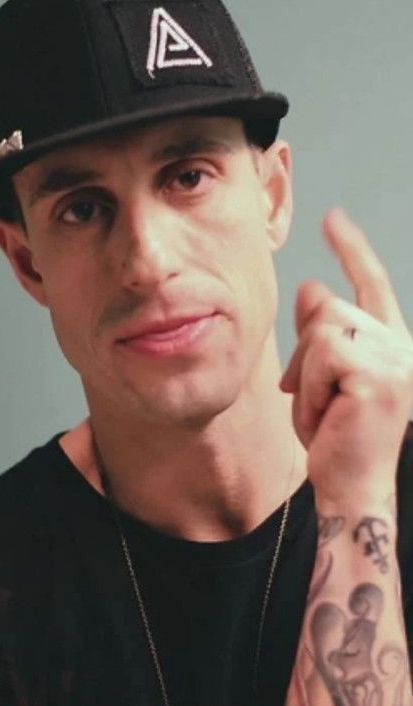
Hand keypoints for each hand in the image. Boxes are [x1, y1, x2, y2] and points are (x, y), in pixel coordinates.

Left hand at [280, 208, 412, 507]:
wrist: (350, 486)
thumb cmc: (336, 437)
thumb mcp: (320, 378)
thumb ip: (318, 332)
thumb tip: (311, 284)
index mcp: (390, 344)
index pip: (370, 284)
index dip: (351, 249)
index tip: (332, 219)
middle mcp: (401, 345)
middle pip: (328, 307)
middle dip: (304, 351)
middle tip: (309, 396)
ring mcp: (395, 358)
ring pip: (322, 330)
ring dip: (307, 376)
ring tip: (323, 409)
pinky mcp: (379, 374)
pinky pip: (321, 356)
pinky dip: (311, 389)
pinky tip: (326, 416)